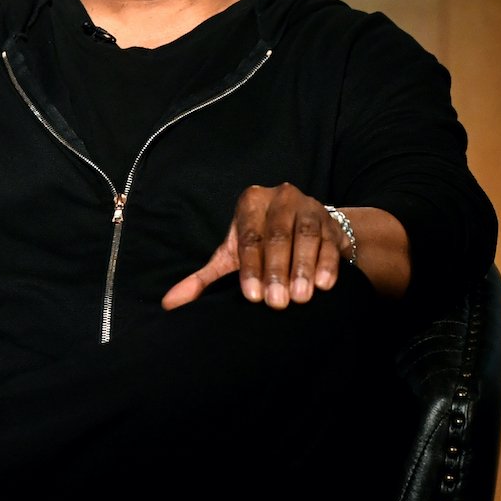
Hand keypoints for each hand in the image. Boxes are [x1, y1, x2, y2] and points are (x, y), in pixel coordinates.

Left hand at [161, 183, 350, 310]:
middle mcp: (279, 198)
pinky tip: (323, 285)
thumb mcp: (233, 255)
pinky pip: (330, 241)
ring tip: (301, 297)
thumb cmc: (262, 244)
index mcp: (250, 202)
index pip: (249, 237)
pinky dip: (327, 263)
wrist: (305, 230)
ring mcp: (308, 206)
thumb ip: (204, 278)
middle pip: (277, 236)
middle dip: (277, 271)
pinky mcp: (331, 220)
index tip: (253, 296)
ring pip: (305, 236)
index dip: (251, 267)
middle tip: (277, 303)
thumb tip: (168, 303)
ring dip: (303, 268)